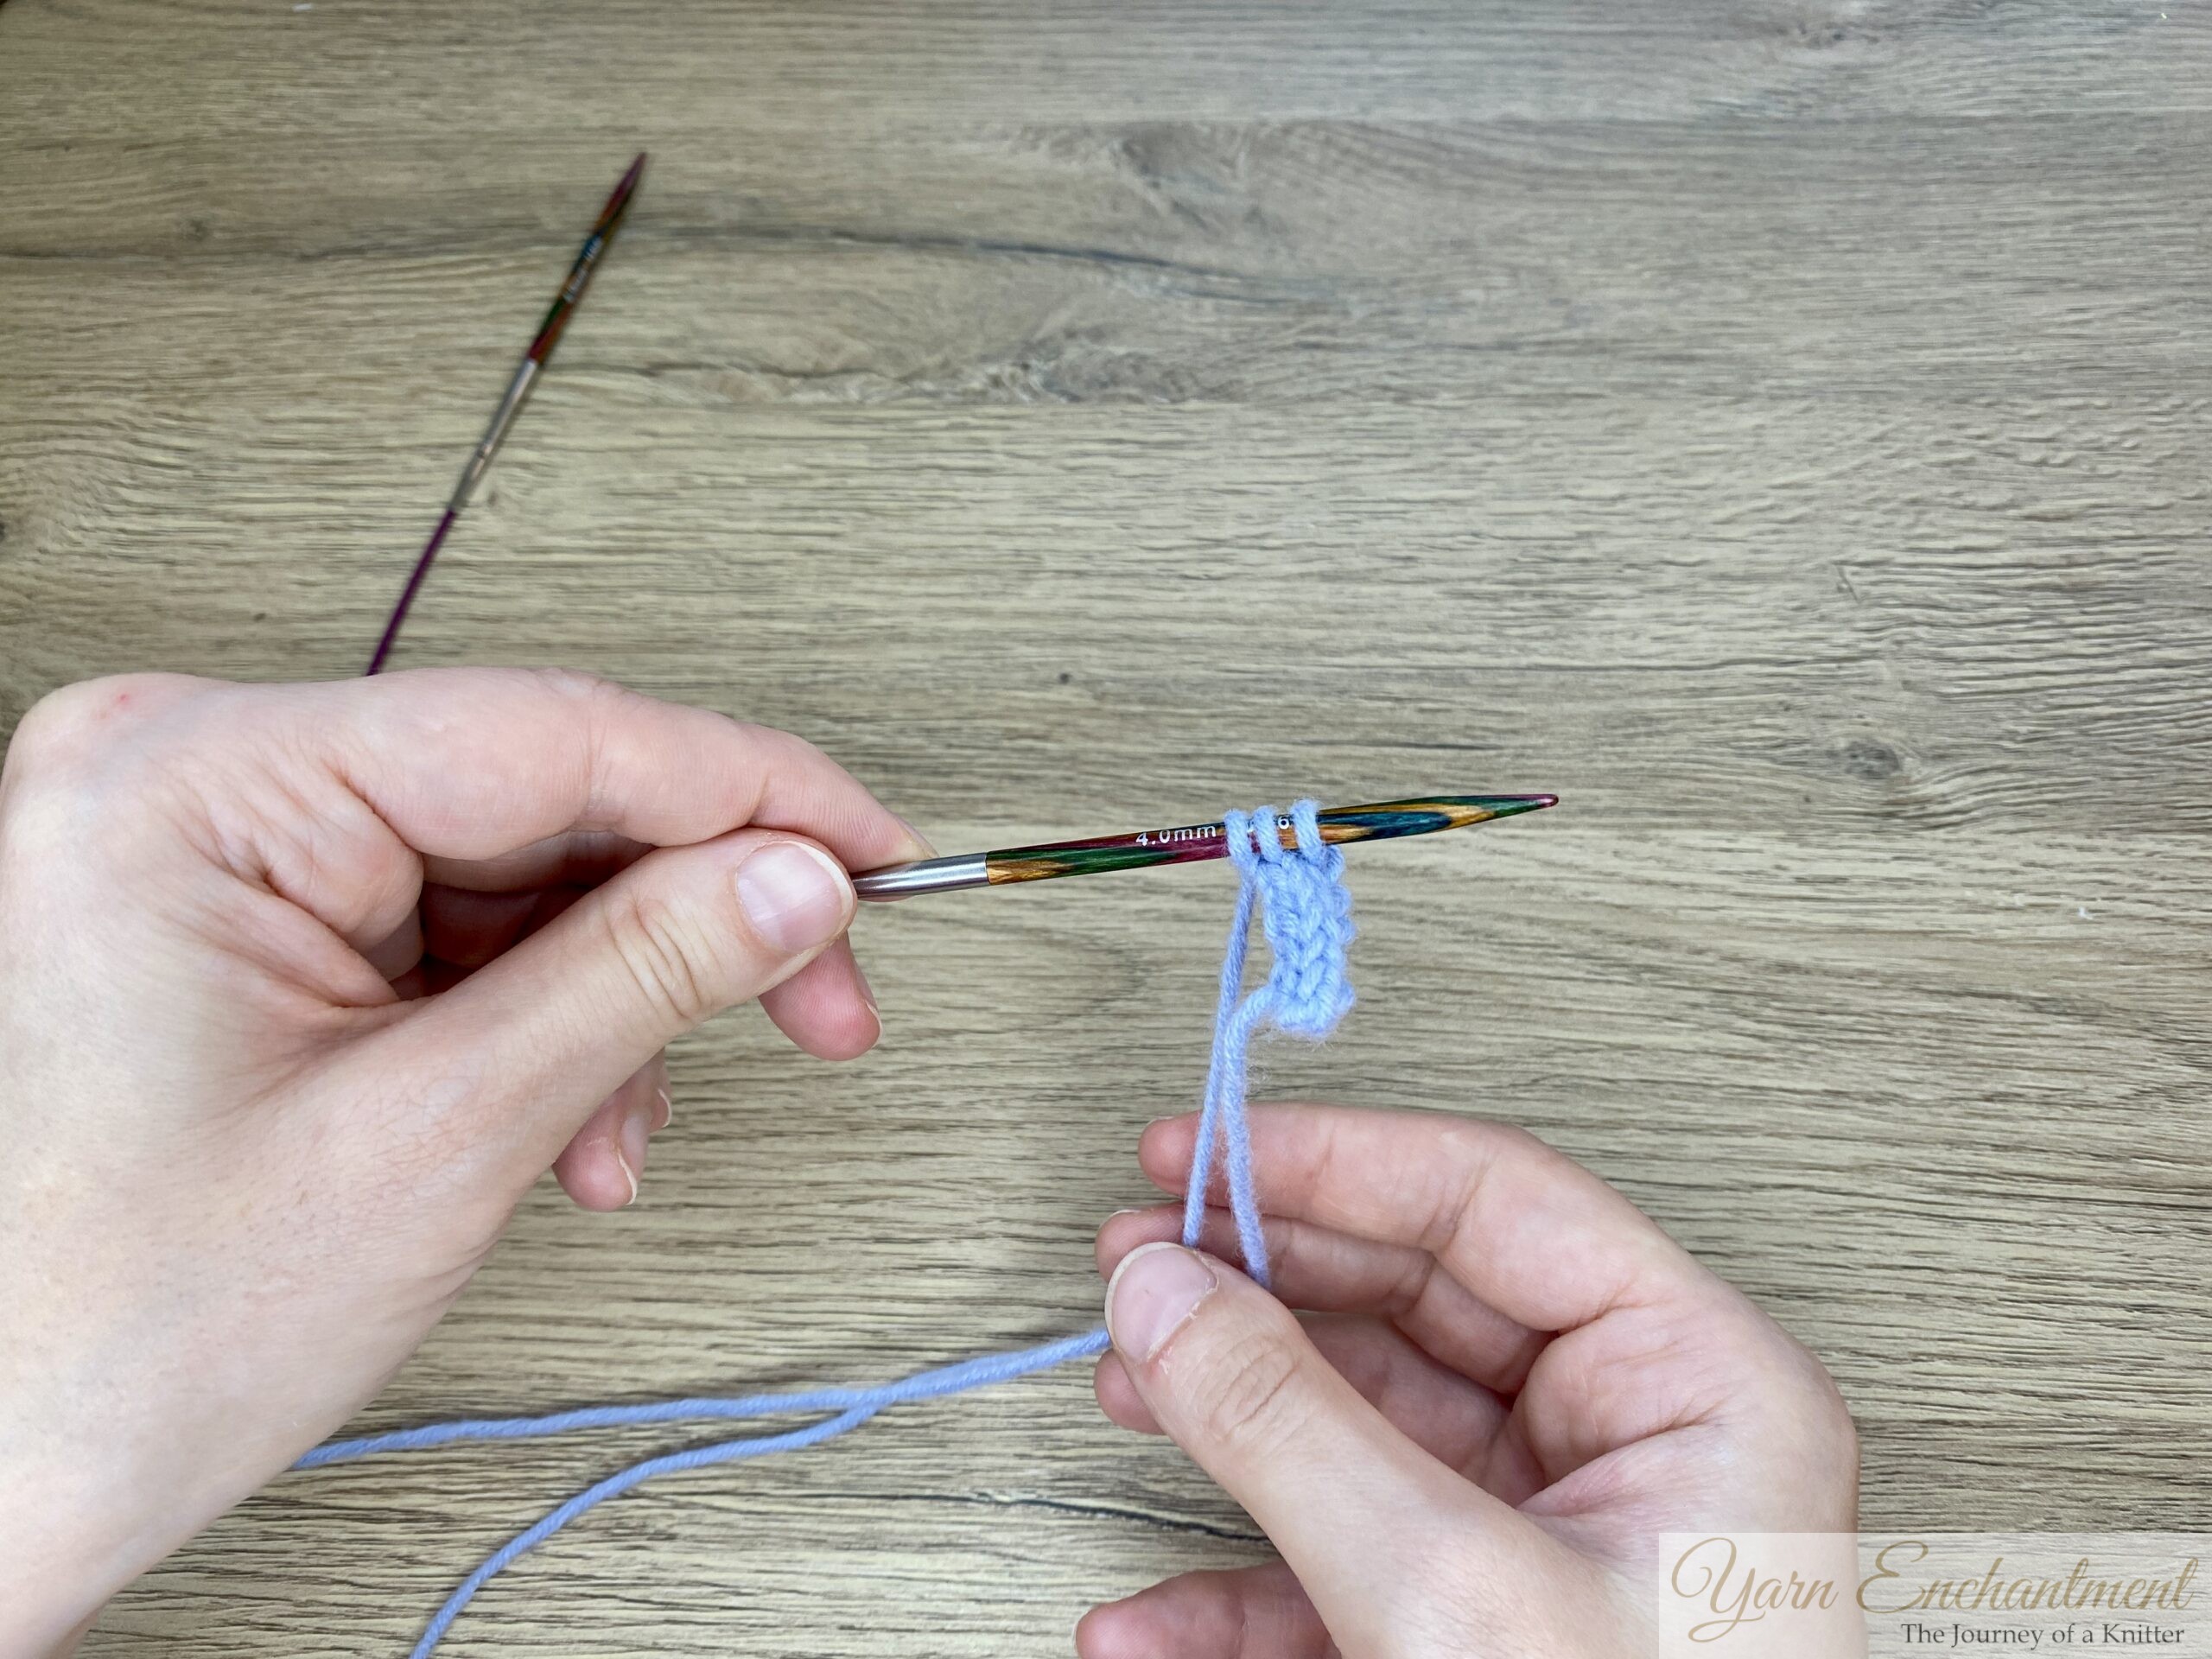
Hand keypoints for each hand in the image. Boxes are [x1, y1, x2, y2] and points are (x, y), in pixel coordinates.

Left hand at [0, 669, 926, 1652]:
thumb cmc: (106, 1332)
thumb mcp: (435, 1134)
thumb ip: (640, 974)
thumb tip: (794, 877)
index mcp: (194, 783)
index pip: (553, 729)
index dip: (752, 791)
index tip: (872, 849)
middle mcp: (184, 775)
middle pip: (537, 791)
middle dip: (688, 914)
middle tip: (815, 988)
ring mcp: (200, 841)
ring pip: (507, 865)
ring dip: (610, 990)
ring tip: (627, 1118)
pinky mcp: (228, 909)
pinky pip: (441, 918)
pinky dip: (530, 1013)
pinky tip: (562, 1110)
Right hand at [1083, 1105, 1857, 1656]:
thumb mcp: (1447, 1599)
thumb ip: (1290, 1423)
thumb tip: (1161, 1287)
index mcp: (1702, 1391)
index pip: (1496, 1206)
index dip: (1334, 1161)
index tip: (1197, 1152)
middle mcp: (1641, 1448)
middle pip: (1420, 1303)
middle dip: (1264, 1286)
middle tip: (1137, 1261)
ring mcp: (1561, 1546)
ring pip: (1370, 1423)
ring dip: (1231, 1413)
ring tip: (1123, 1388)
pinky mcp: (1489, 1637)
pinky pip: (1349, 1562)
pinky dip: (1237, 1587)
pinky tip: (1142, 1624)